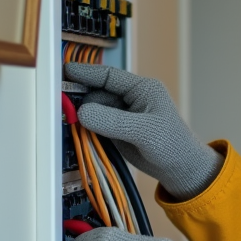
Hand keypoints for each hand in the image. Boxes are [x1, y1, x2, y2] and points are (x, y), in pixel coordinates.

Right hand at [64, 63, 223, 199]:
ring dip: (81, 116)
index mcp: (142, 89)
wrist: (179, 169)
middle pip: (96, 92)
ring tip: (69, 122)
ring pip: (93, 110)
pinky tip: (77, 133)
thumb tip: (82, 112)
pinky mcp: (116, 130)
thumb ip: (112, 121)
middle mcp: (130, 98)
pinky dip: (85, 128)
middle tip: (61, 106)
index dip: (86, 73)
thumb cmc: (172, 145)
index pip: (109, 76)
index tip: (65, 72)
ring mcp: (122, 115)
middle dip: (80, 98)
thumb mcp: (143, 131)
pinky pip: (95, 125)